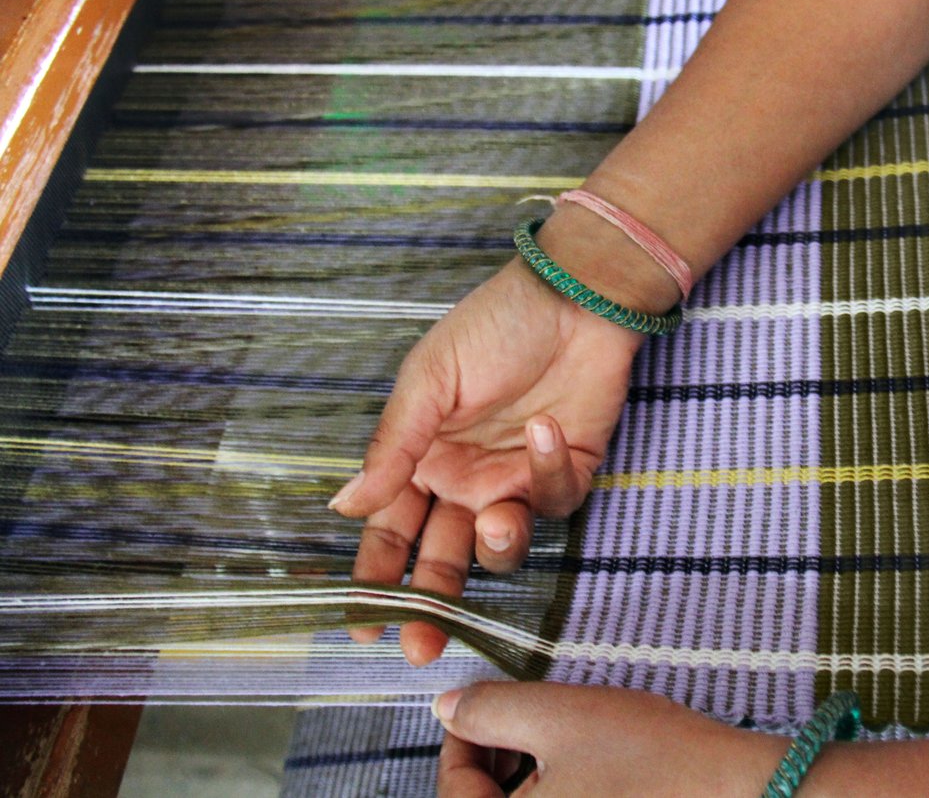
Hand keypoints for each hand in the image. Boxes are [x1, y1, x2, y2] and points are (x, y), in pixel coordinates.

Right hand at [330, 256, 643, 664]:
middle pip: (443, 557)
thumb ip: (392, 448)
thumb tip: (344, 507)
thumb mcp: (427, 381)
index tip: (364, 627)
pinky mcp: (566, 472)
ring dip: (497, 545)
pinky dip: (547, 474)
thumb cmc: (493, 327)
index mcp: (422, 459)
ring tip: (496, 520)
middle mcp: (466, 479)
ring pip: (501, 545)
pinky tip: (544, 430)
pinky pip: (553, 502)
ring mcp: (516, 480)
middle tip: (422, 643)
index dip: (377, 579)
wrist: (572, 297)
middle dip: (432, 604)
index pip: (393, 531)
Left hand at [432, 682, 788, 796]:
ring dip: (528, 784)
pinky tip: (593, 775)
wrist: (743, 796)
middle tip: (530, 722)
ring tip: (567, 746)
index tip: (486, 704)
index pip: (452, 792)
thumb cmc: (656, 762)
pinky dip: (563, 797)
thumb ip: (493, 710)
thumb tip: (448, 709)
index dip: (462, 738)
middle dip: (495, 763)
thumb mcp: (563, 717)